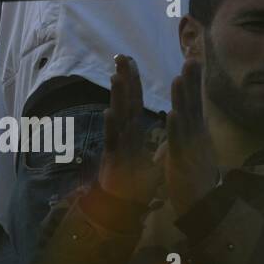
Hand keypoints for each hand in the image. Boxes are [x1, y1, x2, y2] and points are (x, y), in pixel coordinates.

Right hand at [98, 54, 160, 202]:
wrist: (122, 206)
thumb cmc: (134, 181)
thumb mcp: (148, 158)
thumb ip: (151, 142)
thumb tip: (154, 130)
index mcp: (133, 132)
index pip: (134, 101)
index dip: (134, 81)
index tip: (131, 61)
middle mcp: (124, 134)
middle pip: (125, 102)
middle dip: (125, 80)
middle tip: (122, 57)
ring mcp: (118, 144)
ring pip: (118, 117)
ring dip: (117, 97)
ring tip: (116, 77)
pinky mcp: (113, 159)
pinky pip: (112, 140)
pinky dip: (111, 126)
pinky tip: (109, 112)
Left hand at [165, 59, 221, 215]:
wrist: (202, 208)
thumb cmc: (194, 180)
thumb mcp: (192, 151)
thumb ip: (189, 133)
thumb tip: (189, 116)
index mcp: (197, 134)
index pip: (195, 103)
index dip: (194, 83)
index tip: (192, 61)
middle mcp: (197, 137)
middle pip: (195, 105)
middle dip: (193, 82)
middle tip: (191, 58)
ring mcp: (192, 149)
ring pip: (186, 119)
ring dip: (183, 99)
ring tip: (179, 78)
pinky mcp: (183, 162)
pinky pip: (178, 143)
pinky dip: (176, 128)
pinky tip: (173, 113)